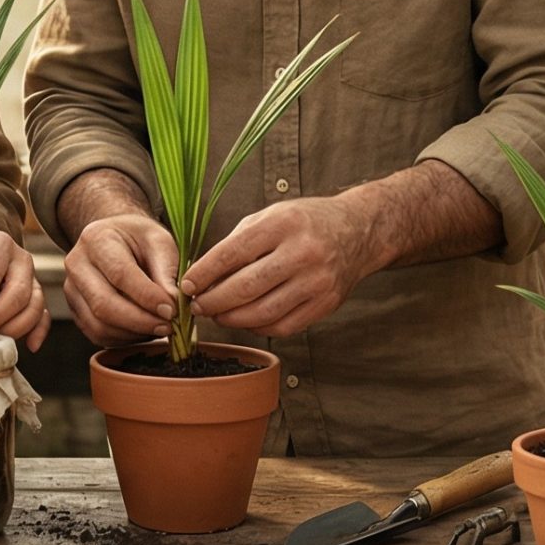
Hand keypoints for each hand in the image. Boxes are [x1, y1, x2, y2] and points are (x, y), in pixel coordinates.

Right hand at [63, 212, 178, 346]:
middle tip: (168, 326)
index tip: (171, 310)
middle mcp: (76, 264)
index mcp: (96, 239)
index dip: (146, 296)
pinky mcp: (75, 309)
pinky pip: (97, 334)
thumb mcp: (159, 241)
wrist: (116, 239)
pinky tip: (144, 330)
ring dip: (134, 333)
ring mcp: (71, 289)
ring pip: (98, 325)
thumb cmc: (139, 240)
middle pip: (103, 304)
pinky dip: (124, 339)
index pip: (119, 274)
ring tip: (160, 328)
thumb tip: (172, 305)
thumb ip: (166, 271)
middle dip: (140, 321)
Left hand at [185, 196, 382, 336]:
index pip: (233, 253)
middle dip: (213, 301)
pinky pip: (282, 326)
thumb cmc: (304, 222)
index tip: (187, 284)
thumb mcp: (270, 216)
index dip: (204, 273)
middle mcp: (303, 253)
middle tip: (196, 305)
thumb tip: (201, 276)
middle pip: (246, 287)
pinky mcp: (326, 304)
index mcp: (283, 224)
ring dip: (231, 318)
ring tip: (216, 314)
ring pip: (262, 313)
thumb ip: (237, 243)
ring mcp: (317, 282)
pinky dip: (257, 327)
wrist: (357, 231)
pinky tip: (244, 319)